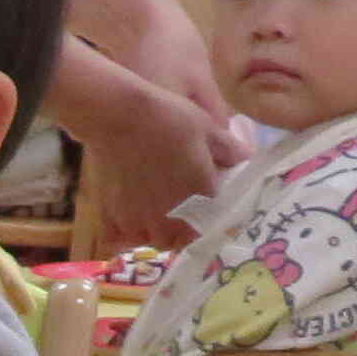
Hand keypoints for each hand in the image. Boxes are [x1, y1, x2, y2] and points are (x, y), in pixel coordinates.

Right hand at [75, 81, 230, 248]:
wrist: (119, 114)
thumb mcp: (207, 128)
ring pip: (151, 241)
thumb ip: (229, 150)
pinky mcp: (110, 214)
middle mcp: (171, 216)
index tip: (206, 213)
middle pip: (180, 240)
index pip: (211, 226)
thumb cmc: (168, 118)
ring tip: (153, 216)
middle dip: (182, 231)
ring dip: (155, 233)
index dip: (209, 222)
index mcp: (199, 197)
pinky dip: (123, 234)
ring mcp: (138, 219)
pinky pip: (117, 240)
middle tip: (180, 214)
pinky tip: (125, 219)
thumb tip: (246, 161)